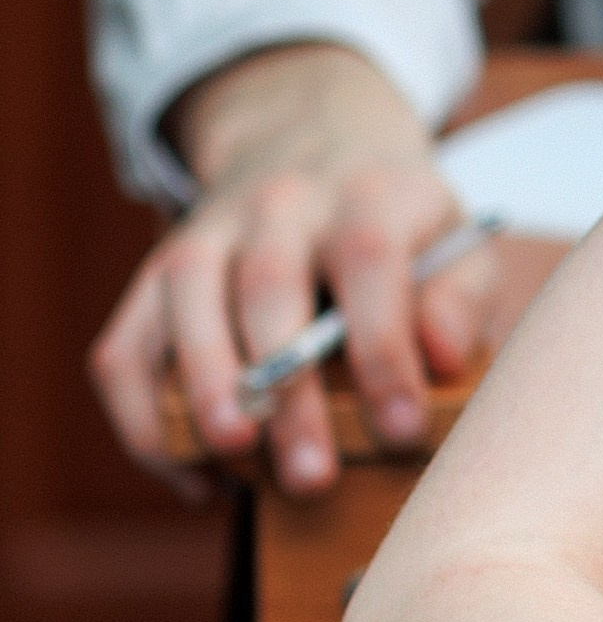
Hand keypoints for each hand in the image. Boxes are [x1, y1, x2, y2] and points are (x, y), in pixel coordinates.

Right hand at [89, 42, 494, 500]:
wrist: (310, 144)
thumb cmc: (396, 228)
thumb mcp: (454, 244)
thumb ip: (458, 299)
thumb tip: (442, 359)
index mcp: (366, 194)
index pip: (371, 257)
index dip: (384, 347)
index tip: (402, 427)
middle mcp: (280, 204)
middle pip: (270, 286)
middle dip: (288, 393)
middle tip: (312, 476)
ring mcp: (206, 235)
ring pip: (186, 303)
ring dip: (205, 392)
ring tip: (237, 462)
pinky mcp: (154, 278)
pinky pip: (125, 349)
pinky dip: (145, 420)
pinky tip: (198, 477)